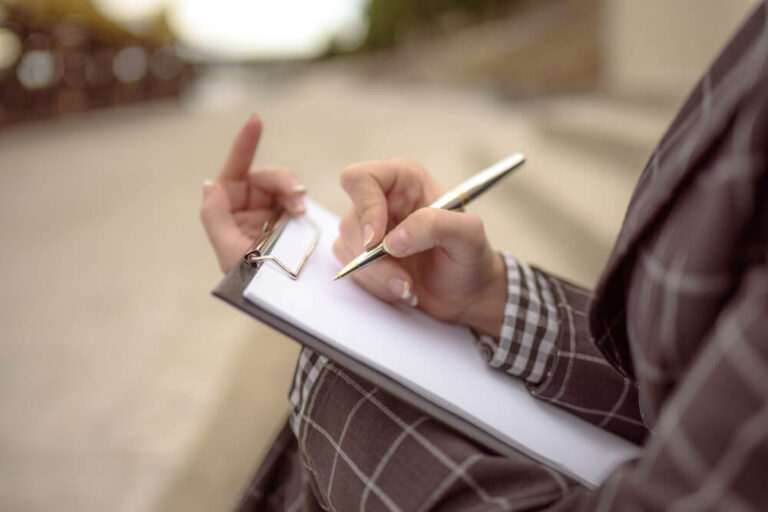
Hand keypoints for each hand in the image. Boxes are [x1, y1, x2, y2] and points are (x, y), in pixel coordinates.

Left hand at [201, 115, 306, 273]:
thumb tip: (210, 184)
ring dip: (292, 191)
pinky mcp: (289, 218)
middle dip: (281, 181)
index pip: (233, 171)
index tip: (256, 120)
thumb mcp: (228, 252)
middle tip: (297, 196)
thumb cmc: (248, 280)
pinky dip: (299, 200)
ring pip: (283, 185)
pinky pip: (295, 198)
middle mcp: (248, 206)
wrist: (280, 296)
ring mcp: (270, 211)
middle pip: (265, 176)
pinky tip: (302, 212)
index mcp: (227, 209)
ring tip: (300, 209)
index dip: (244, 144)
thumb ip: (214, 218)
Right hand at [333, 158, 506, 336]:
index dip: (365, 208)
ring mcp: (370, 229)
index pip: (361, 179)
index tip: (377, 242)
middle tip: (403, 279)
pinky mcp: (363, 255)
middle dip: (374, 258)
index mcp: (404, 180)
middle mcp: (382, 200)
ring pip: (347, 248)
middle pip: (351, 221)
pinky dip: (375, 285)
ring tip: (408, 285)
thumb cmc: (470, 256)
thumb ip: (435, 225)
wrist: (467, 292)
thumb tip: (391, 240)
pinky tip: (401, 288)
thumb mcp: (468, 234)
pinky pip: (351, 269)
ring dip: (378, 275)